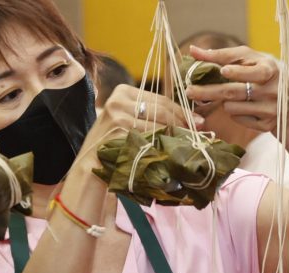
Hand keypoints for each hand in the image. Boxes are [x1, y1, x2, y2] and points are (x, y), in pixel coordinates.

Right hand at [77, 84, 192, 169]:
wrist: (90, 165)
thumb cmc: (113, 144)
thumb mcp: (128, 121)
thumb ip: (149, 114)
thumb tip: (188, 117)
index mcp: (122, 91)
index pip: (160, 99)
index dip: (181, 110)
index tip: (197, 120)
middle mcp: (118, 99)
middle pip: (161, 108)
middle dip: (183, 120)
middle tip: (198, 130)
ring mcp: (118, 114)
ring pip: (159, 121)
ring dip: (177, 132)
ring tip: (190, 140)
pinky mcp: (120, 129)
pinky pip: (151, 134)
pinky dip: (165, 141)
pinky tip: (174, 148)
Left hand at [183, 45, 280, 132]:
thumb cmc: (262, 75)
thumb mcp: (250, 60)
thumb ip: (223, 56)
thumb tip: (193, 51)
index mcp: (271, 69)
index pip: (253, 71)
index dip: (238, 71)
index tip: (223, 71)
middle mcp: (272, 89)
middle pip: (234, 92)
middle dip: (208, 92)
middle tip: (188, 91)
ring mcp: (270, 109)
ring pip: (232, 107)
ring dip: (224, 102)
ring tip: (231, 96)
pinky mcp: (265, 125)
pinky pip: (238, 119)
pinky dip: (234, 113)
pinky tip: (242, 108)